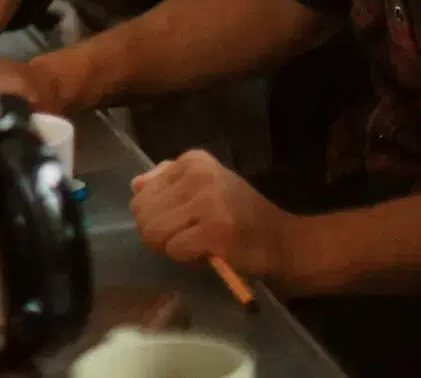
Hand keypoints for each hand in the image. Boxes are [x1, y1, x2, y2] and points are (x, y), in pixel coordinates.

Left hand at [130, 149, 310, 292]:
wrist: (284, 241)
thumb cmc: (240, 215)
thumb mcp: (205, 187)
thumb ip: (168, 182)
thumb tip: (136, 185)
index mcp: (193, 160)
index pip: (141, 192)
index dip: (156, 214)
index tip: (185, 220)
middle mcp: (198, 174)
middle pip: (142, 213)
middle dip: (158, 233)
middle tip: (185, 238)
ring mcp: (208, 202)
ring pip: (153, 232)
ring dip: (171, 248)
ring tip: (196, 246)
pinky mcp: (215, 231)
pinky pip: (174, 250)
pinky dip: (187, 259)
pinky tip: (209, 254)